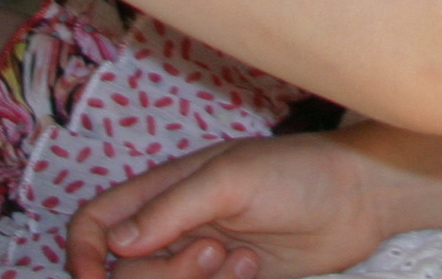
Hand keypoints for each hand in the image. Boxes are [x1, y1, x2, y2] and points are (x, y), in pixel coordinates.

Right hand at [68, 135, 397, 278]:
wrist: (359, 198)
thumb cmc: (297, 172)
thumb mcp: (230, 180)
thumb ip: (171, 209)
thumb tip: (115, 244)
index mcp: (163, 189)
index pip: (95, 223)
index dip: (82, 252)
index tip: (95, 276)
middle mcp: (174, 225)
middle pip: (124, 270)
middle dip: (161, 275)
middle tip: (212, 253)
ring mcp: (200, 257)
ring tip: (238, 261)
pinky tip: (254, 268)